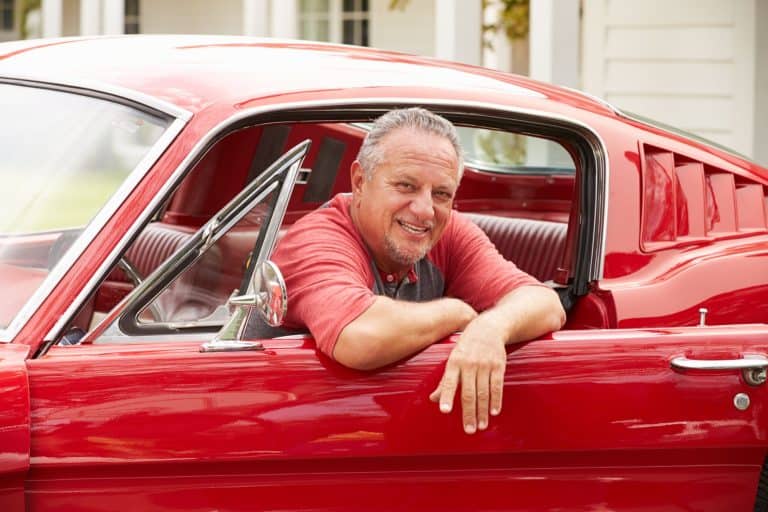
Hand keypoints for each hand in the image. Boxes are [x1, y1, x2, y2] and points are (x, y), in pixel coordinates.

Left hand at [429, 319, 506, 433]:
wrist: (488, 328)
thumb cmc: (466, 347)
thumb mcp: (453, 359)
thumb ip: (444, 381)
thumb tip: (433, 399)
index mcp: (454, 363)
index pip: (449, 383)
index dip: (447, 397)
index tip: (444, 411)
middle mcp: (469, 364)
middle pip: (469, 393)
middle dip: (469, 413)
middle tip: (469, 430)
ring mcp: (485, 365)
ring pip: (484, 393)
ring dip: (482, 411)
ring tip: (481, 426)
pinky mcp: (498, 365)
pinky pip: (497, 386)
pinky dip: (496, 400)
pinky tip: (493, 412)